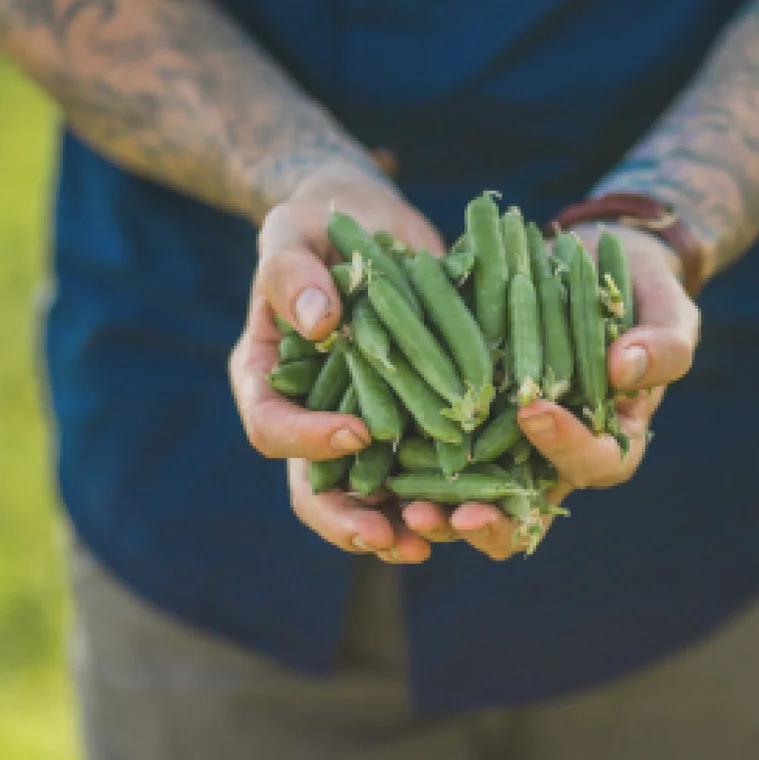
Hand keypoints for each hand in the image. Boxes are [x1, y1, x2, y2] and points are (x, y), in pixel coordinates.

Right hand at [227, 163, 444, 563]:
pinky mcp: (415, 419)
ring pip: (375, 496)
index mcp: (267, 378)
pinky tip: (491, 502)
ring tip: (446, 533)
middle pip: (317, 490)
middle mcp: (311, 414)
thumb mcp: (293, 229)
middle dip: (350, 521)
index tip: (355, 433)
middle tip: (391, 537)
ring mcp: (363, 423)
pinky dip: (455, 490)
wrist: (369, 223)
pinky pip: (429, 468)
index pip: (271, 427)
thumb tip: (315, 321)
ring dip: (408, 523)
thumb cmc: (317, 222)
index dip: (306, 440)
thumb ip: (290, 270)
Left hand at [402, 224, 699, 558]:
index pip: (596, 462)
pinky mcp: (465, 418)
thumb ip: (664, 343)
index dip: (567, 447)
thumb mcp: (668, 306)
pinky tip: (380, 461)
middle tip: (457, 516)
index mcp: (614, 438)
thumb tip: (626, 368)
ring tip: (410, 509)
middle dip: (492, 520)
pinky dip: (411, 465)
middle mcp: (557, 455)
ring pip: (474, 498)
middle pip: (528, 510)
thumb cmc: (641, 288)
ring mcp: (507, 442)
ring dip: (442, 510)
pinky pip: (436, 452)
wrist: (590, 262)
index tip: (534, 410)